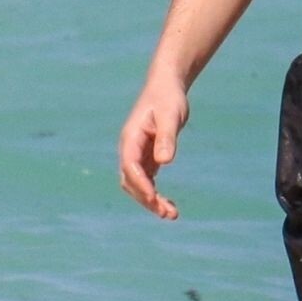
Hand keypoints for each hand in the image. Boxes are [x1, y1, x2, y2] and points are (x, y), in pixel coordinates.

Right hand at [119, 72, 188, 218]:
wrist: (166, 86)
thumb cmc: (168, 98)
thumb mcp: (170, 116)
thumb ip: (167, 138)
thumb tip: (164, 162)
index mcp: (131, 138)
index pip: (130, 167)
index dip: (141, 184)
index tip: (154, 198)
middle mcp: (130, 149)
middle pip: (130, 181)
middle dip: (146, 199)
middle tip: (168, 213)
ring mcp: (137, 154)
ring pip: (137, 184)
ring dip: (150, 200)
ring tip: (171, 214)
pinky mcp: (147, 156)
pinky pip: (147, 181)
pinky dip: (155, 193)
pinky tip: (168, 204)